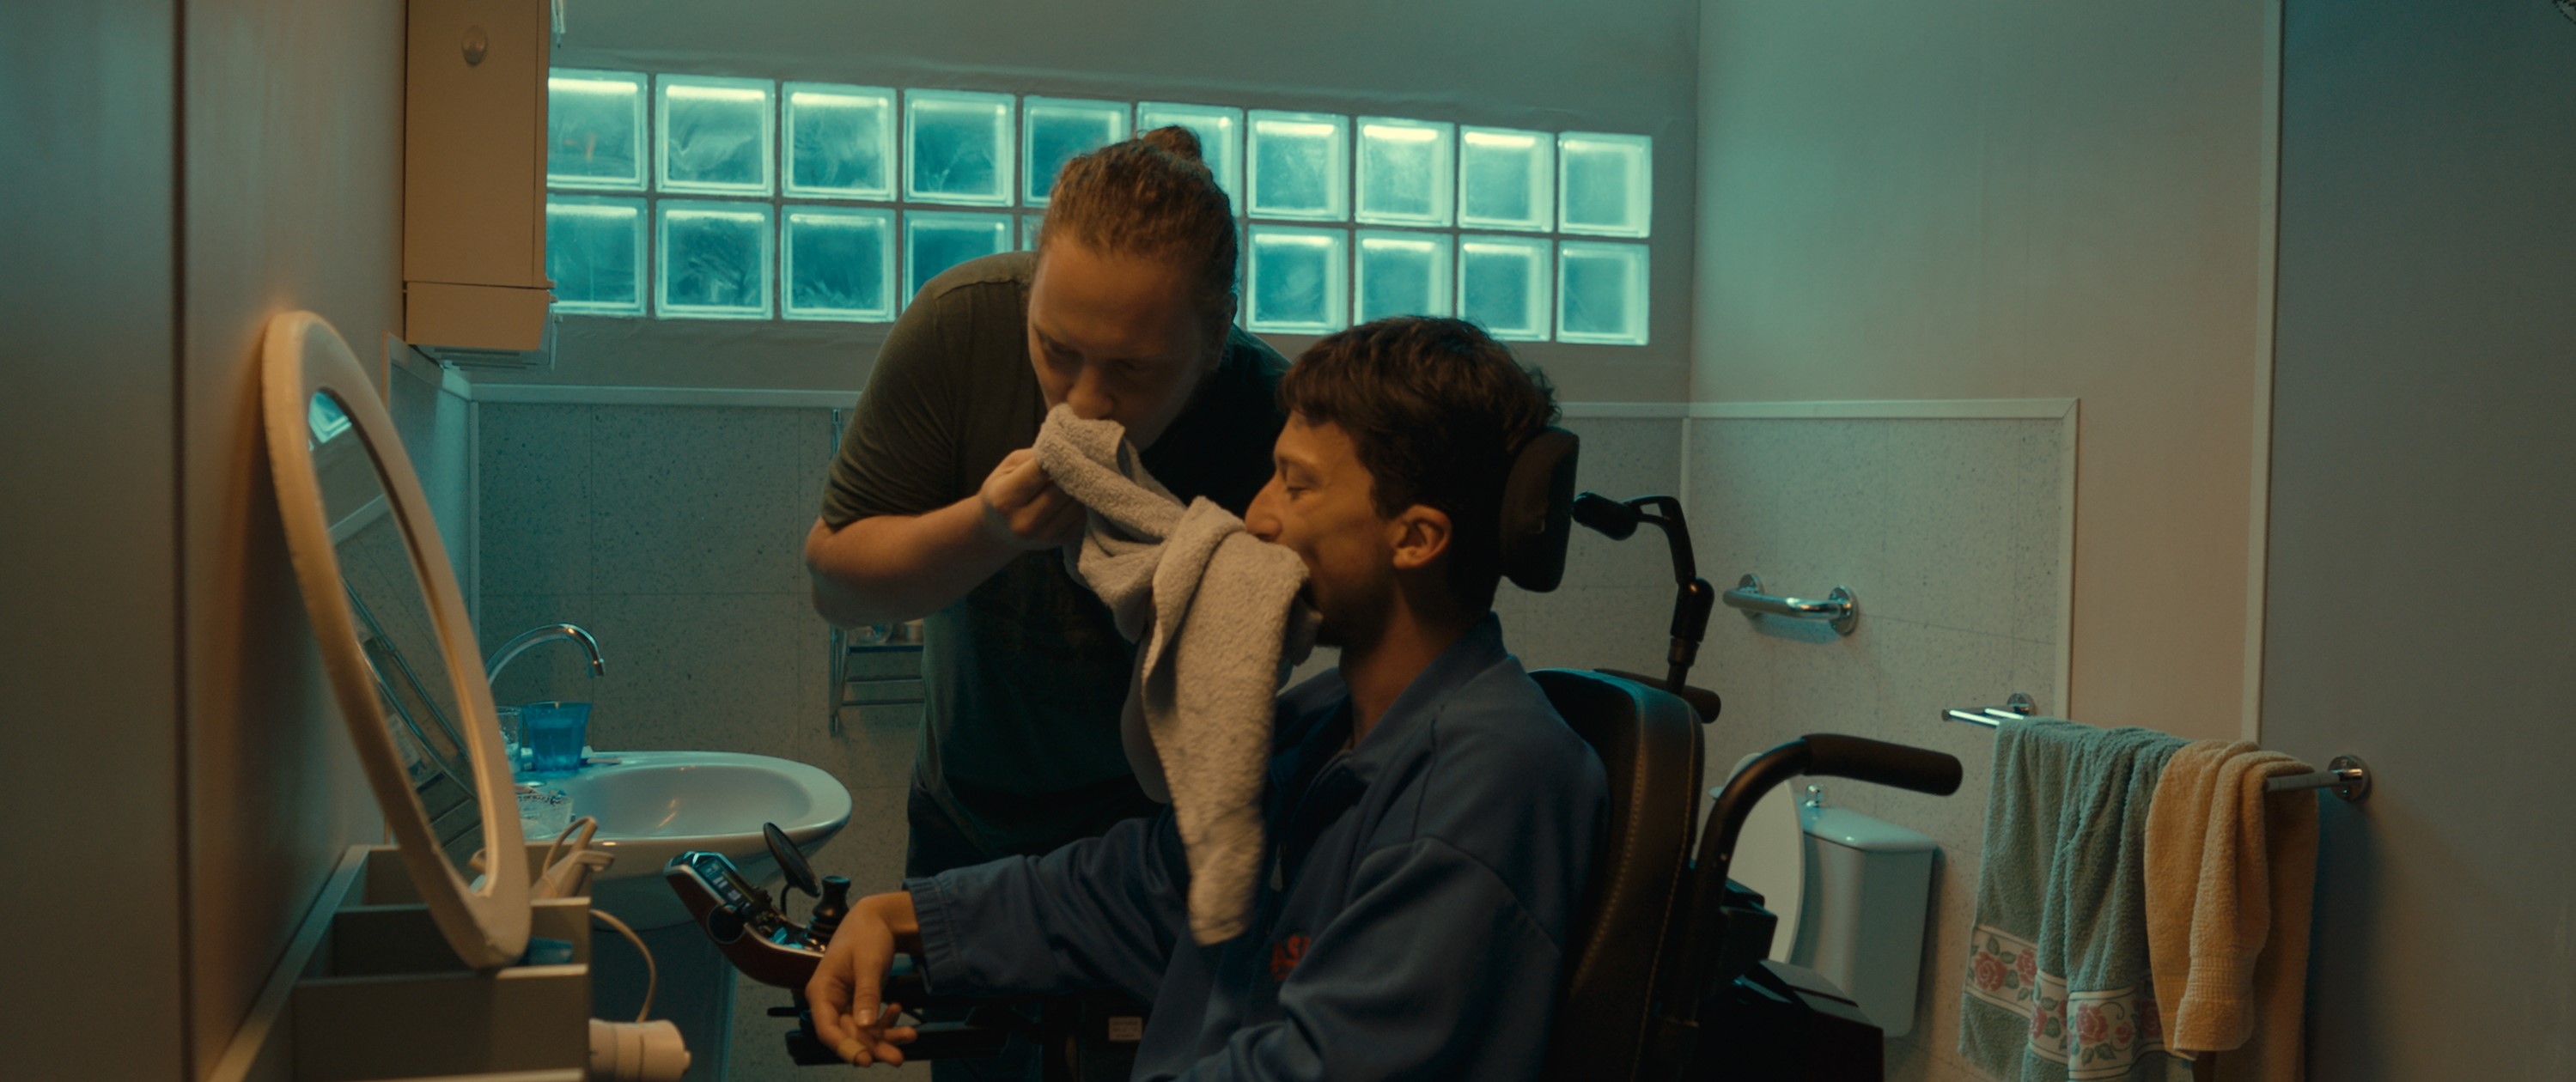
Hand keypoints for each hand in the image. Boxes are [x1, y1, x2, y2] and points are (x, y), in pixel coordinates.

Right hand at [805, 897, 919, 1066]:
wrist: (876, 918)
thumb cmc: (866, 935)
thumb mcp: (868, 963)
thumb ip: (866, 993)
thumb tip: (864, 1025)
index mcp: (821, 991)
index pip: (827, 1029)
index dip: (845, 1047)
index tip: (866, 1060)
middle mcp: (828, 1001)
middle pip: (848, 1035)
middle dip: (873, 1047)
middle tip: (897, 1059)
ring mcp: (844, 1003)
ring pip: (861, 1031)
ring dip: (885, 1037)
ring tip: (911, 1036)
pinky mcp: (858, 1002)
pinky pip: (870, 1021)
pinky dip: (886, 1022)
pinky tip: (898, 1010)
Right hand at [976, 447, 1085, 549]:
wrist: (997, 531)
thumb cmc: (1002, 490)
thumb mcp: (1007, 468)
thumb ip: (1034, 457)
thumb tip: (1066, 448)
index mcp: (1004, 499)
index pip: (1040, 472)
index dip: (1057, 457)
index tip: (1066, 446)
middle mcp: (1023, 522)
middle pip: (1062, 490)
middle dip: (1073, 471)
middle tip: (1080, 457)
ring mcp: (1043, 536)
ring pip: (1076, 505)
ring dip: (1082, 487)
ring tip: (1083, 473)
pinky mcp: (1060, 541)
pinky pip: (1082, 517)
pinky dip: (1085, 502)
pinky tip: (1080, 491)